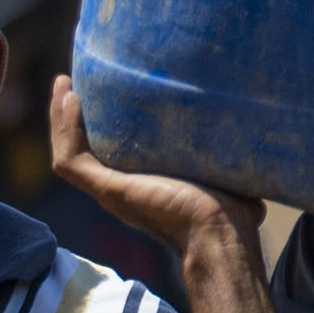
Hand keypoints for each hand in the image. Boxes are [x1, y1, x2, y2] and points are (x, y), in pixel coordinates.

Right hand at [49, 77, 263, 257]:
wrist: (222, 228)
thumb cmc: (233, 210)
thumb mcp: (226, 168)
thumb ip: (228, 152)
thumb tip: (253, 134)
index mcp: (142, 185)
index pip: (108, 154)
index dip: (99, 126)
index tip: (100, 92)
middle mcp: (121, 189)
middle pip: (82, 152)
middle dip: (71, 120)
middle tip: (69, 84)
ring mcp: (110, 191)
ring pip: (69, 154)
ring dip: (60, 121)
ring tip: (63, 85)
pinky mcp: (107, 190)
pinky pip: (70, 160)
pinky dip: (64, 131)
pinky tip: (70, 99)